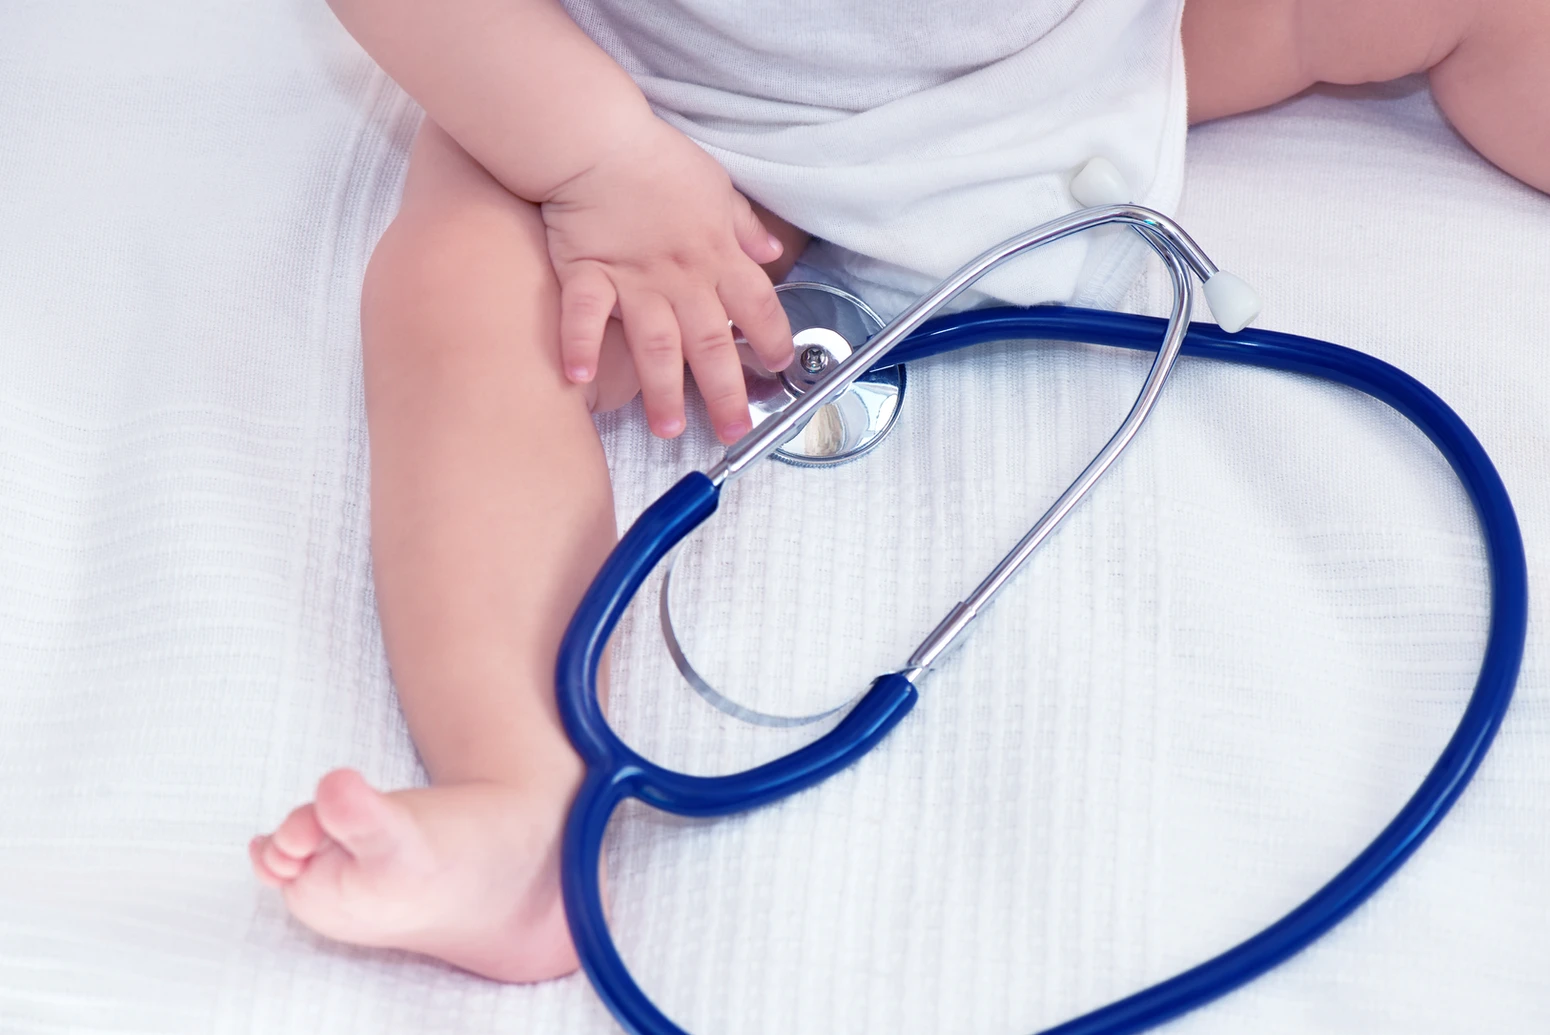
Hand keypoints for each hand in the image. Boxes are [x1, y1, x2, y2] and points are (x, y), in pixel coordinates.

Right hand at [540, 117, 793, 442]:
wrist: (599, 139)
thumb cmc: (656, 160)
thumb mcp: (717, 187)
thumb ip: (743, 226)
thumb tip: (772, 251)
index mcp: (718, 254)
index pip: (759, 306)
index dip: (773, 340)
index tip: (779, 367)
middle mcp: (683, 276)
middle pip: (713, 344)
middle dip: (726, 393)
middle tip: (733, 431)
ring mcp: (635, 279)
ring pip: (657, 345)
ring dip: (663, 391)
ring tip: (667, 429)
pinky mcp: (589, 273)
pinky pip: (585, 316)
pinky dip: (580, 346)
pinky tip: (577, 380)